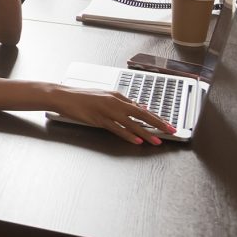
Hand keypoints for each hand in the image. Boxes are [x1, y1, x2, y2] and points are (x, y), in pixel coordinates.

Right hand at [52, 86, 175, 144]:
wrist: (64, 96)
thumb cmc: (82, 97)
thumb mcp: (104, 97)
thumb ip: (122, 103)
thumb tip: (139, 107)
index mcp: (117, 96)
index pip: (141, 108)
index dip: (156, 117)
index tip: (167, 123)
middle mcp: (115, 102)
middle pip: (141, 114)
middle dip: (158, 123)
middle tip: (171, 130)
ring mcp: (107, 110)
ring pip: (131, 123)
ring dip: (146, 133)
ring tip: (158, 141)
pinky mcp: (99, 119)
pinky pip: (117, 128)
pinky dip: (128, 134)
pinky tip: (137, 140)